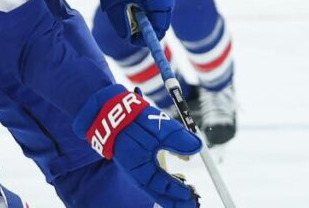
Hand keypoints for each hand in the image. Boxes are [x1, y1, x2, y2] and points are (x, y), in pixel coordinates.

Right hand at [74, 85, 201, 207]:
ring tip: (188, 194)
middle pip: (159, 192)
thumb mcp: (159, 129)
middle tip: (193, 204)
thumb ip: (178, 140)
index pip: (161, 188)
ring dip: (172, 191)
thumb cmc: (133, 121)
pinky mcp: (139, 160)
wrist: (110, 111)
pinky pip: (154, 175)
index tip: (192, 196)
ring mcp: (137, 167)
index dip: (178, 194)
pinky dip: (166, 180)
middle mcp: (137, 173)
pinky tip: (178, 178)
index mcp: (139, 170)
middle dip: (175, 200)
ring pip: (157, 185)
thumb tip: (197, 149)